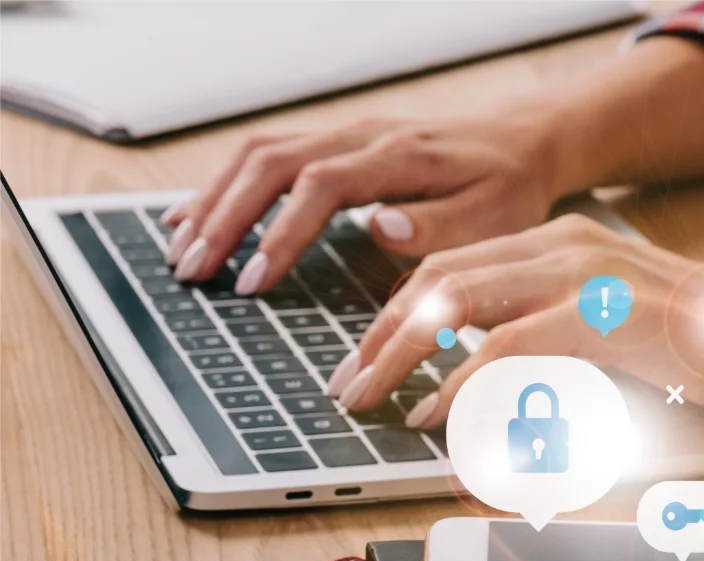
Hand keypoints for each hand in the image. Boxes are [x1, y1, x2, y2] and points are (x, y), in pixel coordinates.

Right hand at [161, 112, 561, 292]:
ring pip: (259, 154)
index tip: (253, 282)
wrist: (519, 143)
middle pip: (272, 162)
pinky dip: (226, 186)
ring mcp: (345, 134)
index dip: (281, 233)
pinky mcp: (337, 143)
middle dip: (225, 217)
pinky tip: (196, 217)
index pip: (321, 185)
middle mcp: (362, 136)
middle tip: (193, 271)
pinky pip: (268, 155)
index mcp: (399, 156)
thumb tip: (376, 227)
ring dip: (214, 201)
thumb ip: (438, 226)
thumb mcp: (494, 216)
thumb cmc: (508, 189)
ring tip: (181, 251)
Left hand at [328, 214, 703, 424]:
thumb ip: (553, 350)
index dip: (400, 309)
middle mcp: (568, 246)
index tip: (371, 354)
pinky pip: (506, 348)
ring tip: (370, 398)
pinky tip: (436, 414)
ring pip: (456, 300)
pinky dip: (460, 384)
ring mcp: (586, 275)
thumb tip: (490, 395)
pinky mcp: (605, 317)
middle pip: (440, 274)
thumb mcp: (616, 338)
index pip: (458, 264)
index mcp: (567, 244)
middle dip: (381, 330)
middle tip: (350, 382)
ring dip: (400, 352)